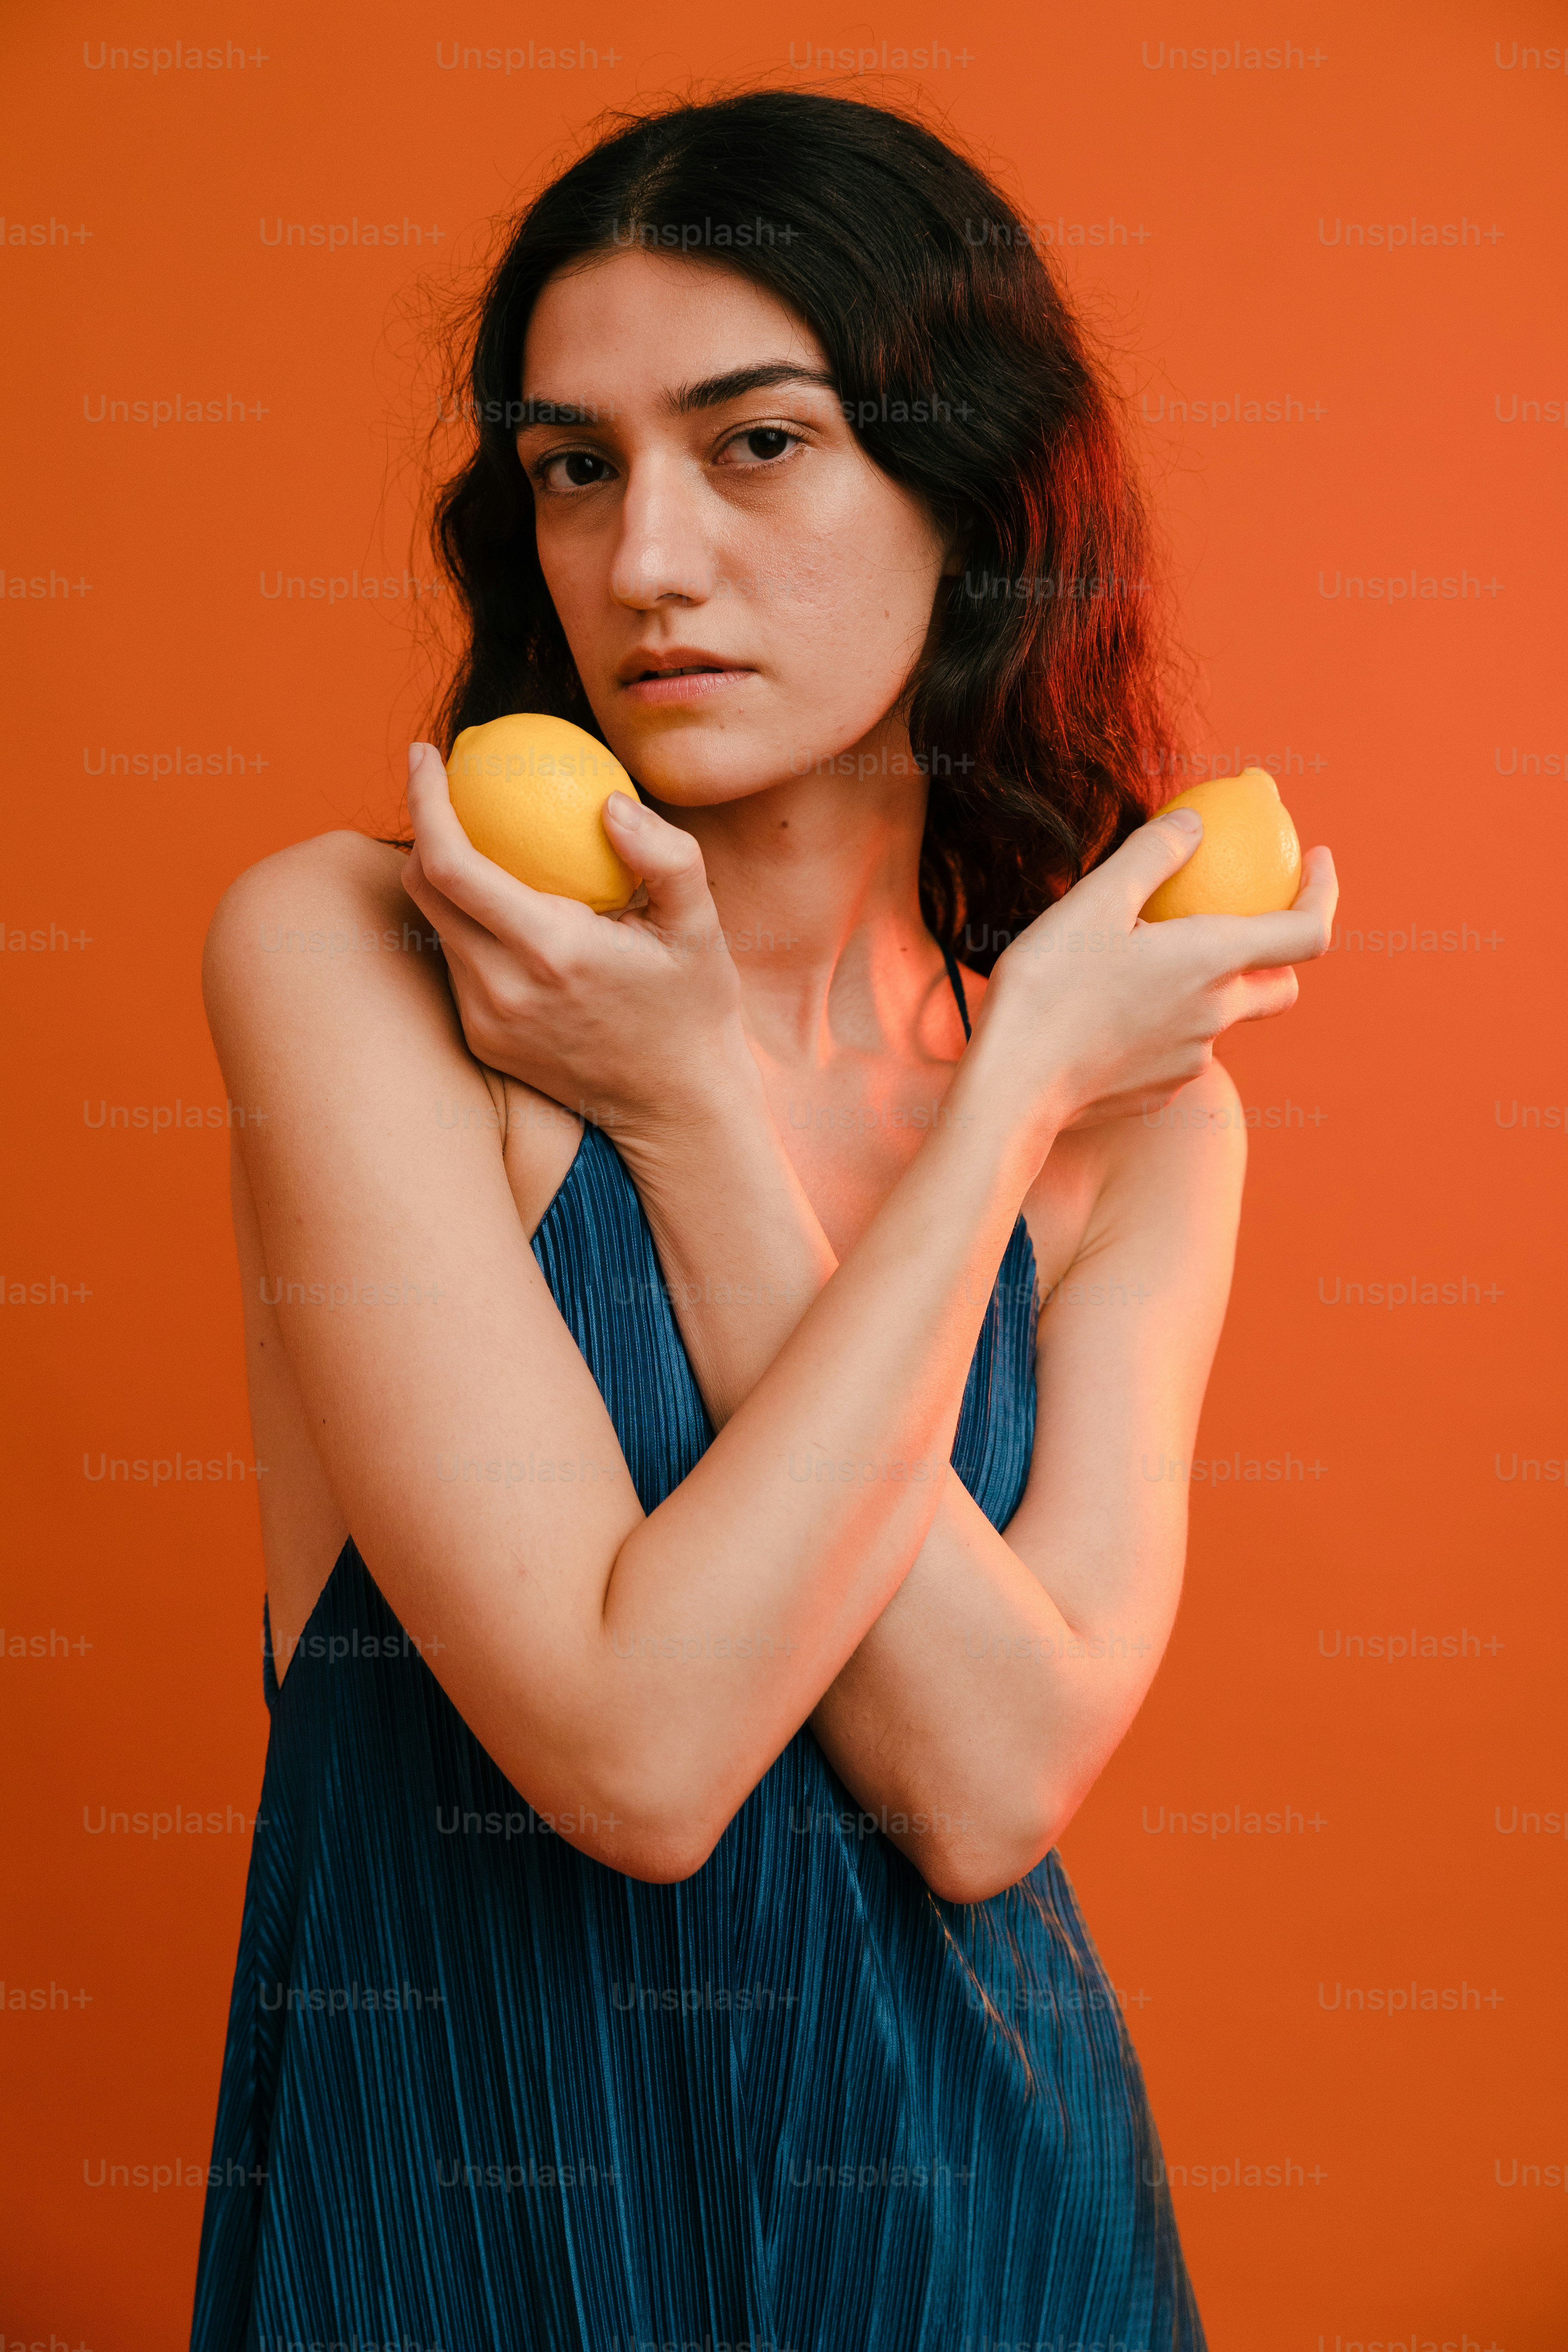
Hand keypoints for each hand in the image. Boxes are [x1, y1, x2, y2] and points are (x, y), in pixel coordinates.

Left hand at [398, 742, 755, 1140]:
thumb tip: (610, 803)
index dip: (424, 801)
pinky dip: (465, 921)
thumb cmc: (693, 1007)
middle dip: (420, 825)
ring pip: (434, 926)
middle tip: (442, 781)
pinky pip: (455, 962)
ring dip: (443, 875)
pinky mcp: (482, 1038)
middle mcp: (502, 989)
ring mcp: (485, 1020)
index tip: (426, 755)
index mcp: (550, 951)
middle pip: (421, 890)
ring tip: (476, 836)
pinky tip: (496, 899)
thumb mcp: (701, 928)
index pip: (450, 865)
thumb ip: (668, 857)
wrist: (675, 1106)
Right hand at [975, 808, 1338, 1134]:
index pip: (1306, 931)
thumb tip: (1196, 823)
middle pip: (1280, 985)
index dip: (1325, 893)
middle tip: (1247, 922)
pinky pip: (1178, 1050)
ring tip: (1142, 966)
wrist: (1013, 1090)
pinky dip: (1165, 1024)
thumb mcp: (1093, 901)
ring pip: (1221, 1019)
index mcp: (1211, 962)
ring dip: (1205, 989)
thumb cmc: (1048, 988)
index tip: (1319, 860)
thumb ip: (1153, 854)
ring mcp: (1190, 1061)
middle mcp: (1215, 1016)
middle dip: (1281, 954)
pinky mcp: (1159, 1092)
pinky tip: (1115, 1013)